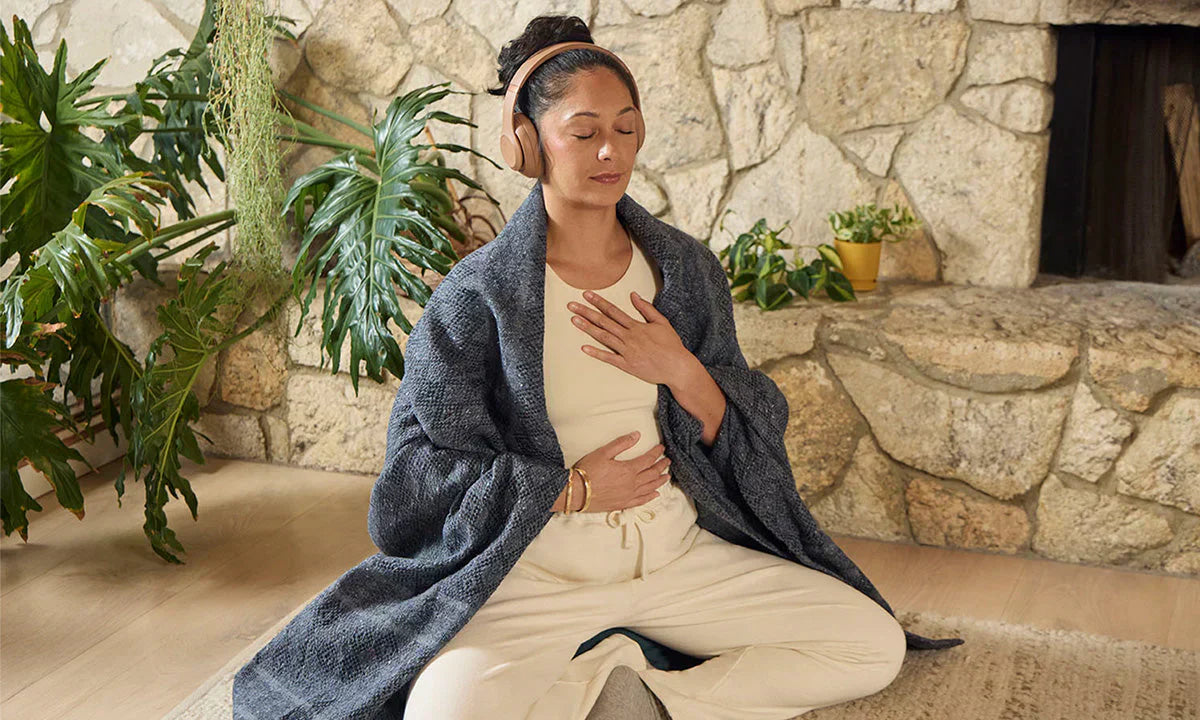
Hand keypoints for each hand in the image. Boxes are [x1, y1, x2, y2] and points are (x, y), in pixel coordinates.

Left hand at [568, 289, 690, 384]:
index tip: (586, 294)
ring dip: (588, 328)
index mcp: (637, 326)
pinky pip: (609, 358)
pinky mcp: (627, 365)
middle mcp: (629, 337)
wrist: (677, 367)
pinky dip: (597, 353)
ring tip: (573, 320)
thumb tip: (633, 295)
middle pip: (604, 322)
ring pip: (604, 337)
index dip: (598, 302)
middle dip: (586, 312)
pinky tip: (584, 348)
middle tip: (571, 305)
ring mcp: (627, 351)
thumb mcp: (662, 322)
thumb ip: (646, 308)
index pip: (613, 311)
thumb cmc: (671, 345)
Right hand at [571, 430, 671, 511]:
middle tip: (667, 461)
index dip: (656, 453)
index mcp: (629, 469)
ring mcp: (628, 495)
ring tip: (667, 476)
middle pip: (652, 474)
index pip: (648, 460)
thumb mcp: (603, 452)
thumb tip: (637, 435)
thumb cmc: (588, 470)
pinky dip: (650, 497)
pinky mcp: (623, 504)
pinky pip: (641, 501)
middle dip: (661, 466)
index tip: (662, 448)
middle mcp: (632, 484)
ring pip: (650, 488)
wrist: (576, 492)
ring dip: (660, 481)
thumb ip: (622, 443)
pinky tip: (655, 494)